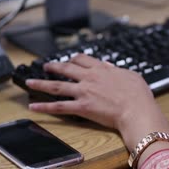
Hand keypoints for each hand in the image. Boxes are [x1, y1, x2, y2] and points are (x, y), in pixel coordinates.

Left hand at [25, 54, 168, 150]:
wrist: (136, 110)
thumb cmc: (137, 94)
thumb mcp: (131, 75)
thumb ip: (117, 70)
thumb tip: (110, 66)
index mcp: (101, 69)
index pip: (83, 59)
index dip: (74, 59)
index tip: (70, 60)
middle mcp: (89, 78)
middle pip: (66, 69)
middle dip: (54, 67)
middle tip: (46, 66)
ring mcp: (83, 92)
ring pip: (57, 86)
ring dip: (41, 84)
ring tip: (30, 83)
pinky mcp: (81, 107)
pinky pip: (59, 107)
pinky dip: (44, 107)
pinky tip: (34, 106)